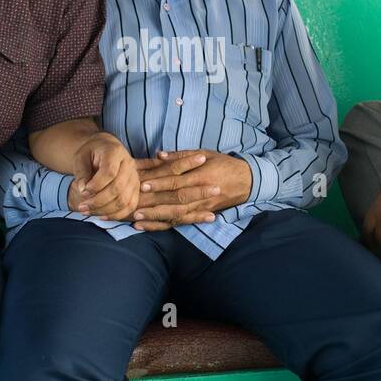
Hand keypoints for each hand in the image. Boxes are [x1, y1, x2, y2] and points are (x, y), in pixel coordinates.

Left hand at [69, 132, 139, 220]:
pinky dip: (115, 215)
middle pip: (117, 188)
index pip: (109, 172)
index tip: (83, 191)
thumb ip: (81, 172)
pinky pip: (129, 207)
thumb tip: (83, 190)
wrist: (104, 150)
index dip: (96, 185)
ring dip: (104, 210)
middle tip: (81, 207)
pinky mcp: (136, 190)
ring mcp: (135, 178)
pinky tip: (100, 216)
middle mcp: (129, 164)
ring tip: (87, 211)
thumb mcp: (81, 157)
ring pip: (123, 200)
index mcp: (115, 152)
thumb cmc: (91, 153)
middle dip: (97, 201)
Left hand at [131, 149, 251, 231]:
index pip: (177, 180)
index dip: (159, 183)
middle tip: (133, 207)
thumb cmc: (223, 164)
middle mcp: (200, 194)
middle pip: (174, 201)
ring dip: (156, 219)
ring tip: (136, 220)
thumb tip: (158, 155)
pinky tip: (147, 228)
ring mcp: (201, 207)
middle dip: (153, 204)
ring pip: (176, 215)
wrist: (246, 181)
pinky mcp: (201, 215)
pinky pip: (180, 223)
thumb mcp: (205, 153)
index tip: (142, 183)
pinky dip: (164, 226)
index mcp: (200, 175)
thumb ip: (181, 156)